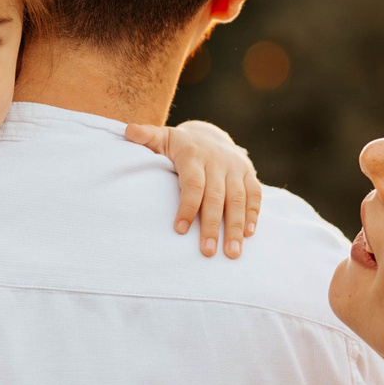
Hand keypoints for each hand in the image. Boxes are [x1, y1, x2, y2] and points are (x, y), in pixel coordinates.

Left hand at [125, 120, 262, 257]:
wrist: (209, 135)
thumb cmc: (179, 146)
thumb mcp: (161, 138)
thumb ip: (145, 136)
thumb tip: (129, 131)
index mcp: (193, 155)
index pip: (193, 184)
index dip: (187, 207)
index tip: (180, 230)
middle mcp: (217, 161)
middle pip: (216, 197)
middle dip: (212, 226)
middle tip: (207, 252)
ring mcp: (235, 168)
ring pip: (238, 199)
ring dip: (236, 227)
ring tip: (232, 253)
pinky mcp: (249, 173)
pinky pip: (254, 194)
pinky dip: (253, 214)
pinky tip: (248, 235)